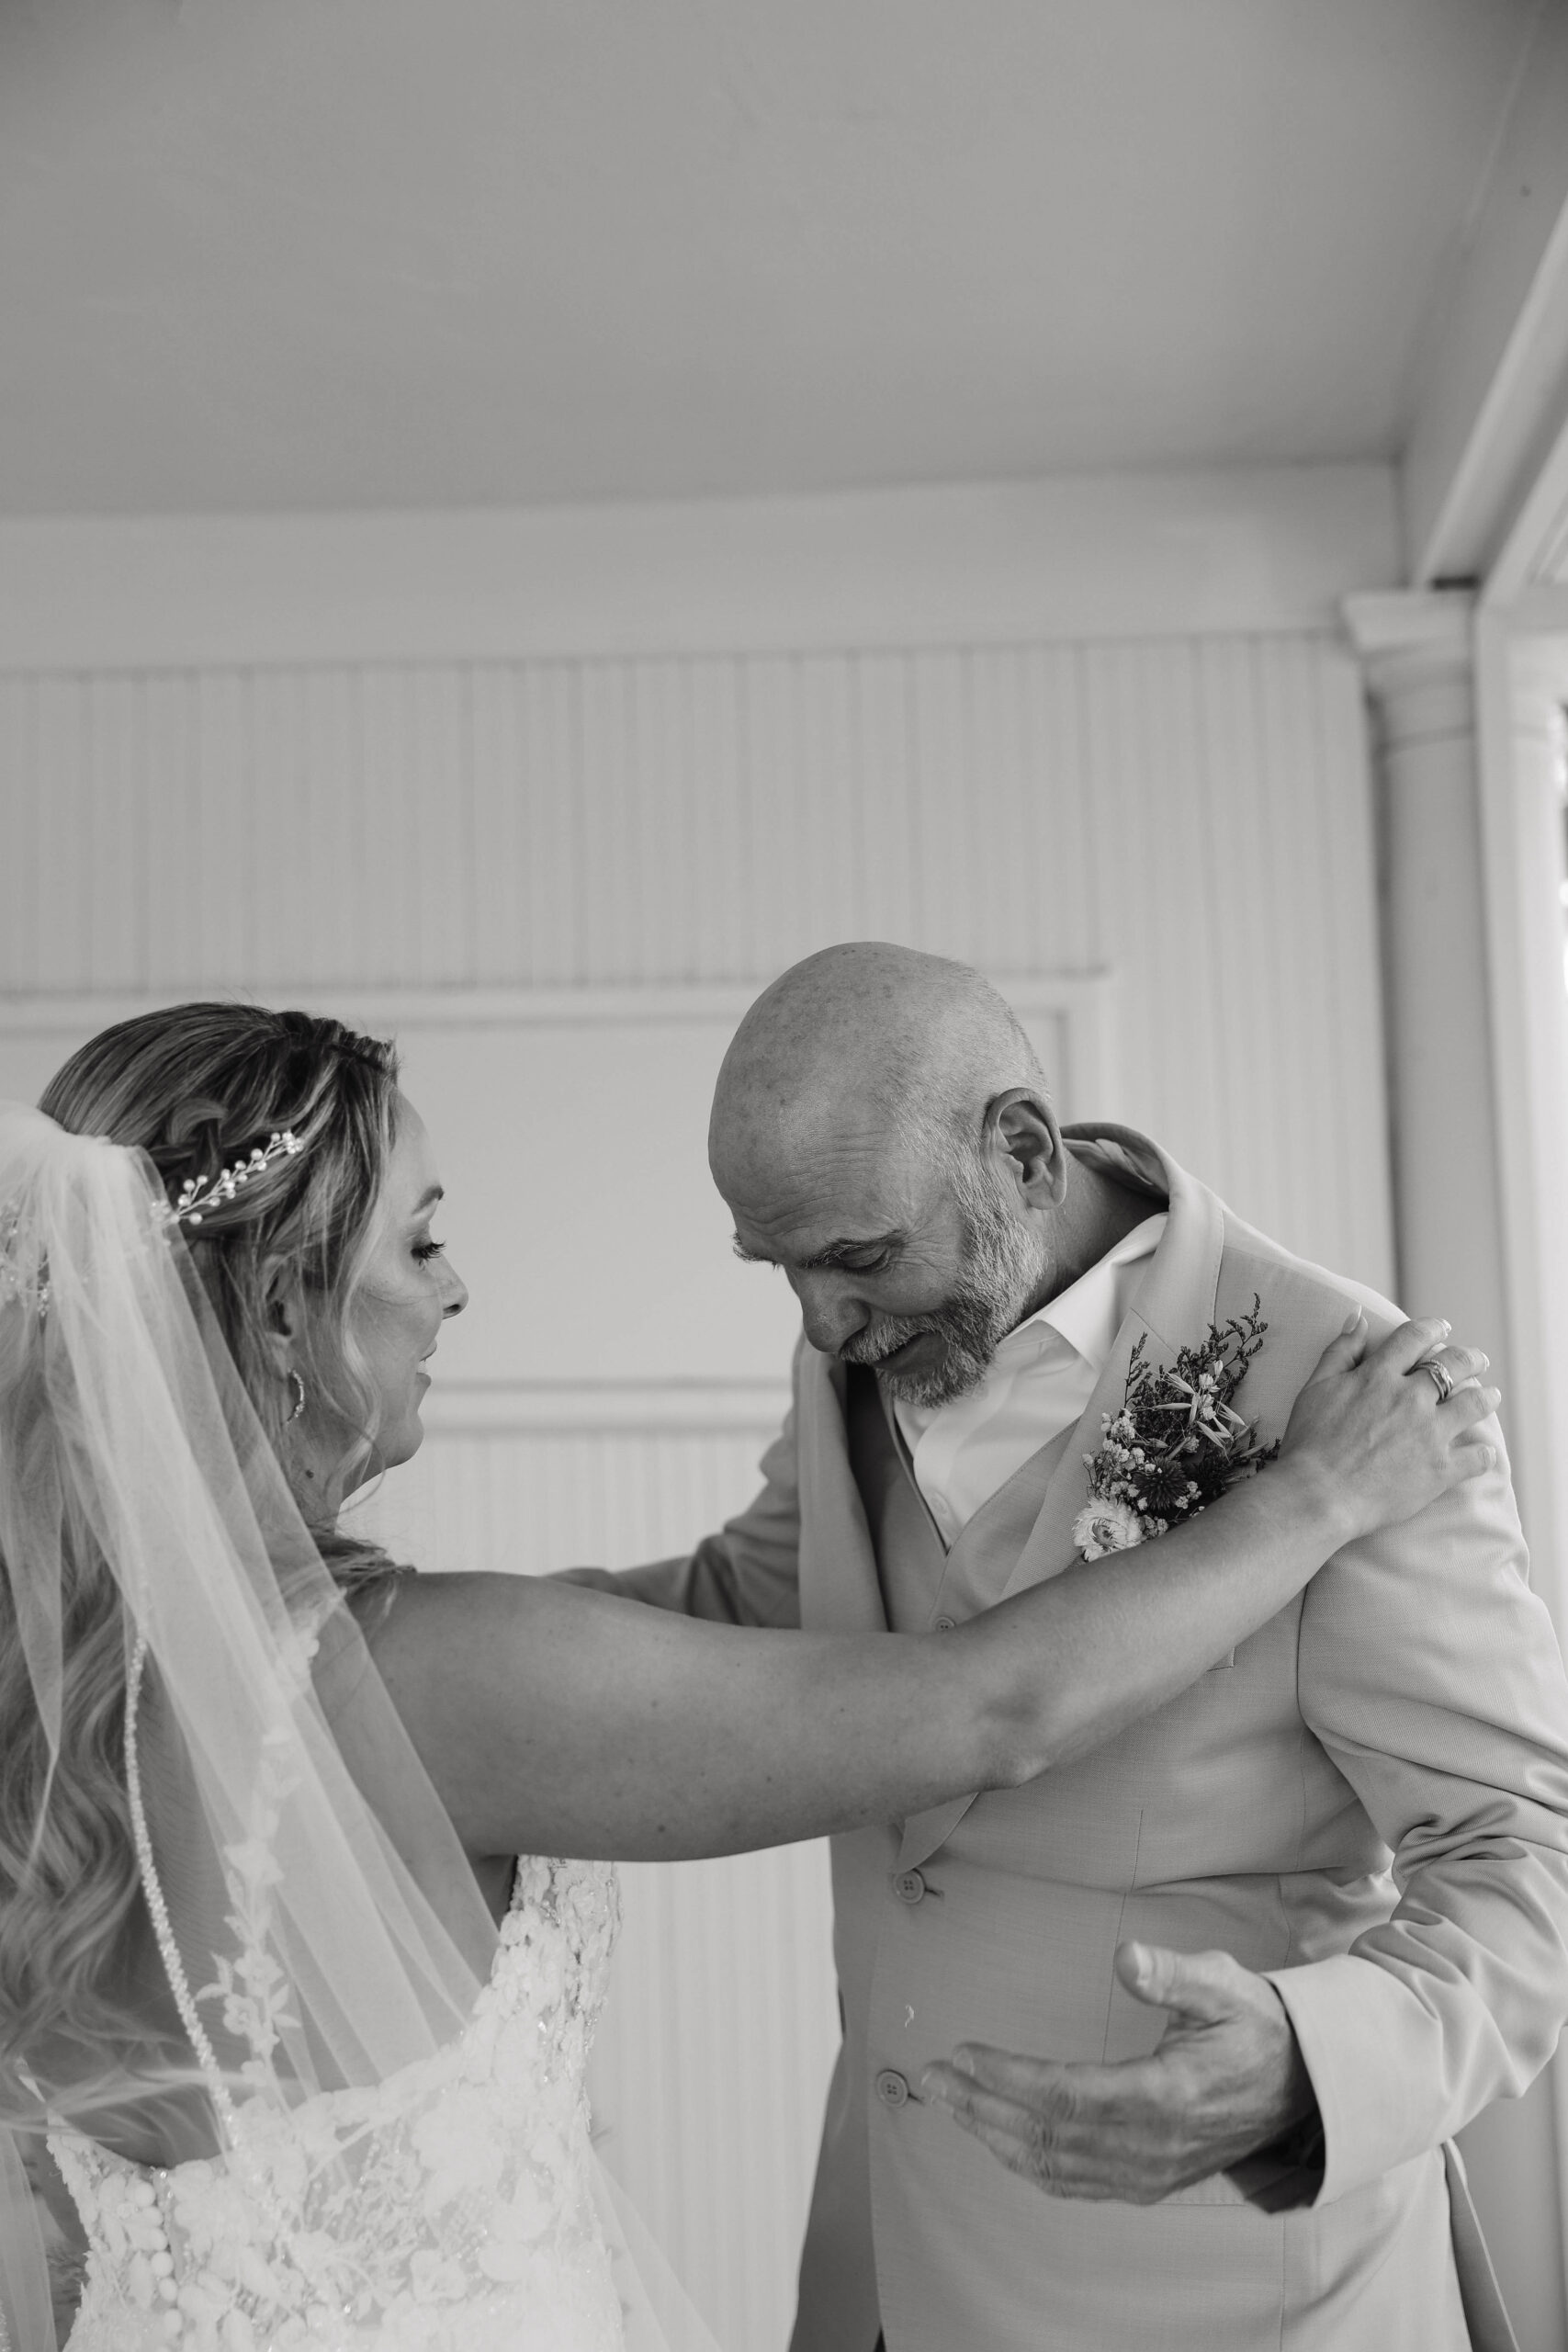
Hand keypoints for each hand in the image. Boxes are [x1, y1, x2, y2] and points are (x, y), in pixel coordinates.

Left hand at [919, 1940, 1314, 2204]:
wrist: (1303, 2090)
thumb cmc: (1258, 2027)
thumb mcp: (1226, 1985)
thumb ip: (1174, 1974)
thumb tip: (1125, 1955)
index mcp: (1167, 2097)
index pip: (1068, 2095)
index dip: (1008, 2076)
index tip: (965, 2050)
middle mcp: (1151, 2146)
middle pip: (1046, 2135)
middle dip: (980, 2104)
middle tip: (932, 2074)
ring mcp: (1147, 2172)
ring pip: (1051, 2164)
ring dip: (990, 2133)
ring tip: (946, 2099)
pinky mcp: (1145, 2181)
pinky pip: (1071, 2182)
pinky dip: (1023, 2161)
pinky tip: (993, 2138)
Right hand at [1276, 1313, 1497, 1546]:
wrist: (1319, 1495)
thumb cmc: (1310, 1443)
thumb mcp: (1316, 1388)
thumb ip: (1340, 1350)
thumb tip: (1358, 1317)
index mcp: (1379, 1376)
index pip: (1415, 1338)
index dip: (1432, 1328)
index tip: (1442, 1327)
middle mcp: (1411, 1399)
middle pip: (1454, 1364)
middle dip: (1470, 1357)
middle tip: (1477, 1359)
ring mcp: (1430, 1434)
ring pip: (1474, 1404)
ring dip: (1487, 1397)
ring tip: (1491, 1396)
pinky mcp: (1440, 1469)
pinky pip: (1477, 1457)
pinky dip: (1484, 1454)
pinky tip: (1485, 1453)